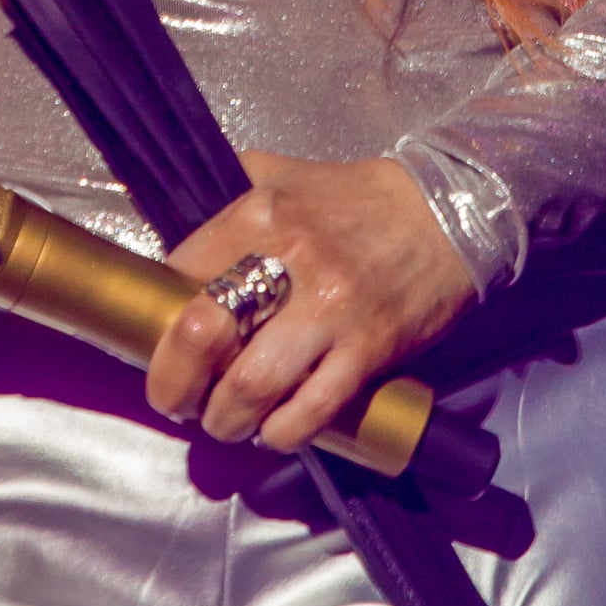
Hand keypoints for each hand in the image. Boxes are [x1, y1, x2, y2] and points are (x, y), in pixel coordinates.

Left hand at [145, 152, 475, 454]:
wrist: (443, 213)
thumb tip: (179, 240)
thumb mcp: (281, 173)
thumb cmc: (353, 198)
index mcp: (259, 213)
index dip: (162, 318)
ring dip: (225, 419)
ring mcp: (329, 309)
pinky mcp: (367, 350)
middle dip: (176, 382)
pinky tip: (273, 430)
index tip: (164, 342)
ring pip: (251, 385)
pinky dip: (280, 433)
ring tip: (225, 421)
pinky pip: (309, 412)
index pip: (180, 274)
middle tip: (177, 399)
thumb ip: (227, 193)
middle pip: (204, 334)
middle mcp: (289, 259)